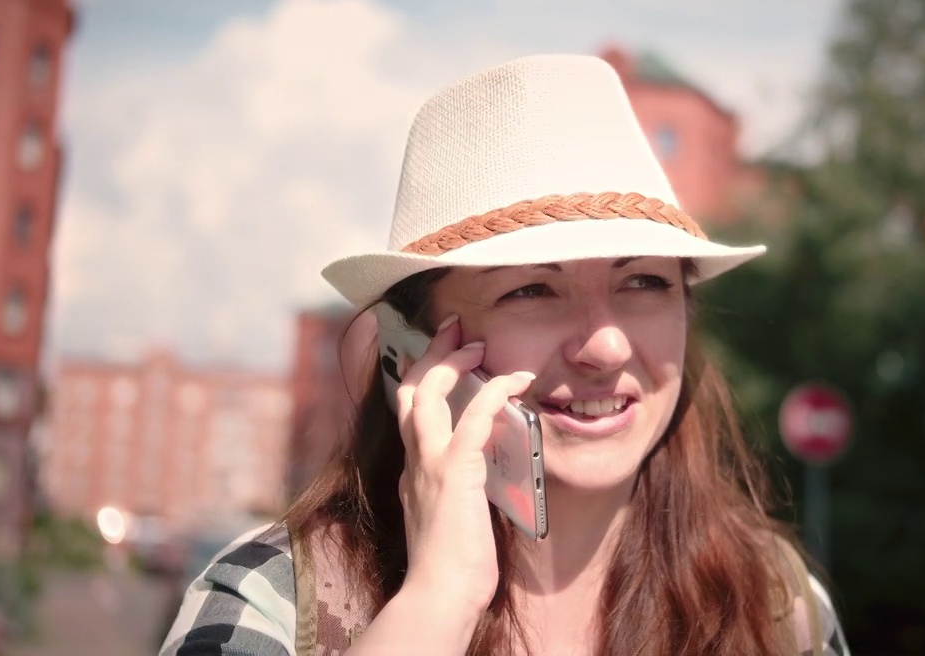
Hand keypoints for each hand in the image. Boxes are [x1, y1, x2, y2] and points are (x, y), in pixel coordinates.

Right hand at [394, 313, 535, 620]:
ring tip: (478, 345)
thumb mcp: (451, 519)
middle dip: (429, 354)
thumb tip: (484, 478)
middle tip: (453, 330)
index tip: (442, 357)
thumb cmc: (451, 570)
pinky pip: (474, 416)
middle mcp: (414, 461)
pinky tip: (516, 380)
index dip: (421, 378)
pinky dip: (495, 391)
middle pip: (408, 390)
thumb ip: (460, 493)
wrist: (440, 595)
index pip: (408, 412)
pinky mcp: (454, 470)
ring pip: (427, 392)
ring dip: (453, 361)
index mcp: (414, 472)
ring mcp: (430, 463)